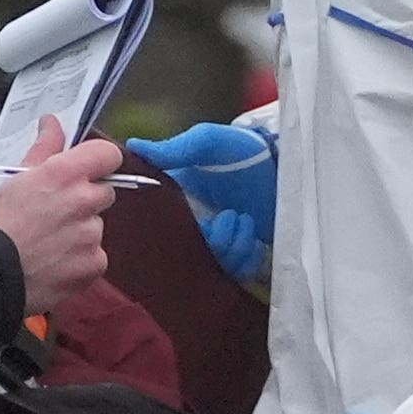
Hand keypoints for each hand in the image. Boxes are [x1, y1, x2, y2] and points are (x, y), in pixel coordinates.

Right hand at [0, 119, 116, 314]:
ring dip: (79, 234)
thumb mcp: (14, 179)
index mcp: (62, 174)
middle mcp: (82, 201)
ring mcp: (90, 236)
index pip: (107, 155)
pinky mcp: (93, 265)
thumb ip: (43, 149)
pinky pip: (95, 258)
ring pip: (95, 228)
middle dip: (84, 201)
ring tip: (46, 246)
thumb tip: (52, 121)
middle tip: (54, 214)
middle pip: (104, 193)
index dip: (99, 161)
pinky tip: (53, 266)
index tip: (87, 171)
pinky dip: (79, 263)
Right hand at [128, 120, 277, 285]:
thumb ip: (172, 149)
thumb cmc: (240, 148)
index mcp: (179, 202)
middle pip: (192, 255)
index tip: (198, 221)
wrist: (282, 161)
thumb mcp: (205, 142)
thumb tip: (129, 147)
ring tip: (246, 218)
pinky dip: (248, 255)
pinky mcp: (243, 253)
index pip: (164, 230)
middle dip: (215, 240)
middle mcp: (197, 226)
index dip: (176, 233)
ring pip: (217, 264)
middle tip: (229, 215)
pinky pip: (239, 271)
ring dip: (235, 243)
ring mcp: (220, 241)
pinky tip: (255, 234)